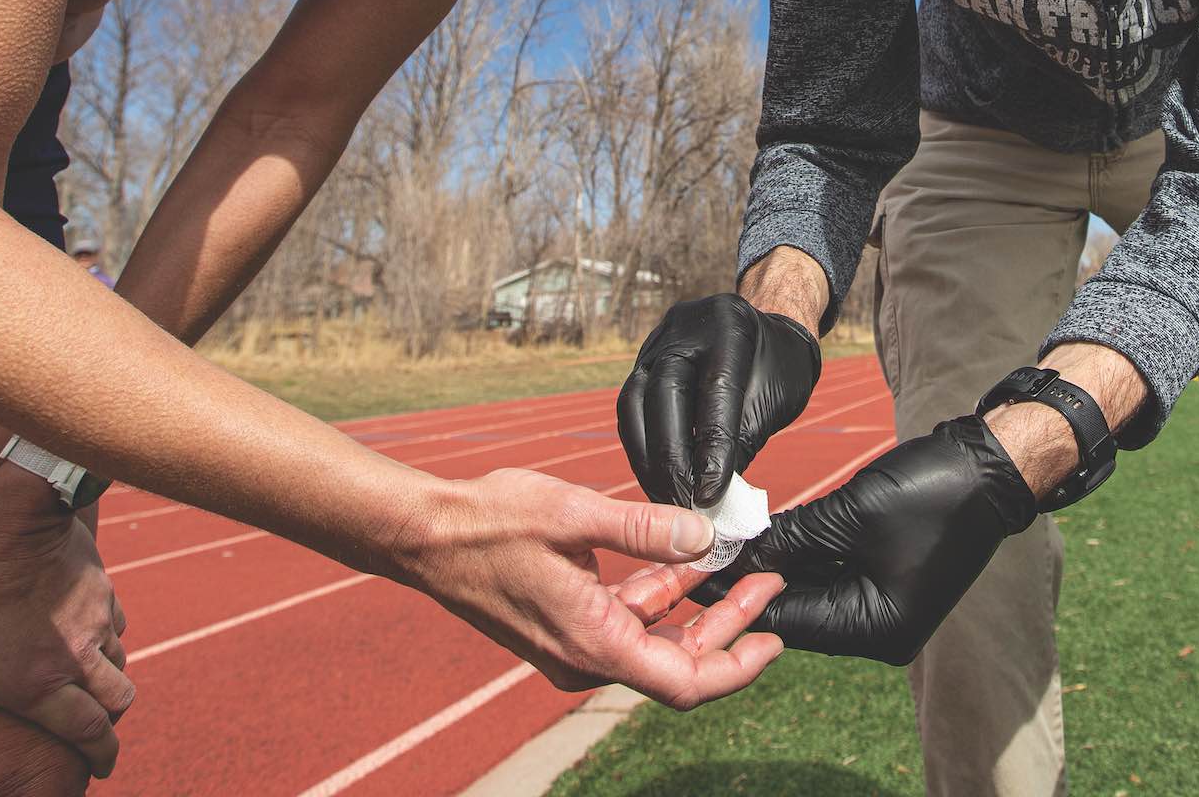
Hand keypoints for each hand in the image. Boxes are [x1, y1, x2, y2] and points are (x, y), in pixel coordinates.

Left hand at [0, 465, 133, 774]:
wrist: (15, 526)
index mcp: (42, 688)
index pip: (89, 732)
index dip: (101, 754)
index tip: (104, 767)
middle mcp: (79, 660)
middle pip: (118, 701)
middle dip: (113, 720)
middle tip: (102, 727)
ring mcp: (97, 621)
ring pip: (119, 659)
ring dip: (110, 674)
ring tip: (92, 678)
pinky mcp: (102, 588)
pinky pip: (116, 620)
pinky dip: (108, 633)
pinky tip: (89, 627)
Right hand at [409, 467, 786, 708]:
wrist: (423, 535)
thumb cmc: (487, 524)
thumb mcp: (575, 515)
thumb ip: (644, 529)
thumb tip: (701, 537)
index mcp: (594, 645)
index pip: (686, 682)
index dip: (738, 665)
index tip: (775, 637)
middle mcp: (586, 658)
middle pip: (678, 661)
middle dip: (729, 625)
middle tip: (768, 585)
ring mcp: (574, 643)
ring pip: (654, 637)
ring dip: (696, 604)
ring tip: (736, 562)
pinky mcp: (564, 623)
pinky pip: (627, 617)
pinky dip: (660, 593)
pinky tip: (684, 556)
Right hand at [618, 294, 820, 507]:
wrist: (764, 334)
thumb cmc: (778, 369)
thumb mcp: (776, 398)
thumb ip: (743, 438)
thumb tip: (709, 495)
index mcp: (730, 326)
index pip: (716, 391)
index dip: (712, 448)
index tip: (710, 495)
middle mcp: (686, 328)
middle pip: (665, 394)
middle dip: (672, 458)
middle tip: (682, 504)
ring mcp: (657, 341)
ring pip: (636, 403)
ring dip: (648, 458)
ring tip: (665, 498)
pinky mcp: (641, 360)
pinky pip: (630, 407)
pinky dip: (641, 446)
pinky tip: (654, 477)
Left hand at [727, 416, 1037, 665]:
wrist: (994, 465)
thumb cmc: (933, 491)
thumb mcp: (851, 514)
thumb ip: (790, 538)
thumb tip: (734, 551)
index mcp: (878, 628)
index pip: (790, 620)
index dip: (737, 596)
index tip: (691, 576)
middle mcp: (882, 630)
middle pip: (799, 610)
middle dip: (753, 580)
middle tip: (699, 556)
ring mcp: (885, 606)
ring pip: (812, 590)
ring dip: (775, 566)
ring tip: (722, 543)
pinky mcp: (886, 579)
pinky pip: (832, 574)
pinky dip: (802, 556)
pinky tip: (764, 536)